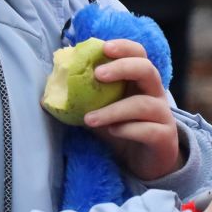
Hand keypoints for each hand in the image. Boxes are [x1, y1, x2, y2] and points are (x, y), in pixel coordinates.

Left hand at [84, 39, 181, 179]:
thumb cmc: (123, 131)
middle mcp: (155, 94)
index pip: (139, 54)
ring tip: (89, 119)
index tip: (104, 47)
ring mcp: (163, 116)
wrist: (145, 163)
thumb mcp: (102, 112)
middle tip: (97, 74)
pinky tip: (112, 132)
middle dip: (123, 67)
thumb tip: (47, 95)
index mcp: (140, 82)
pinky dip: (128, 130)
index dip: (124, 47)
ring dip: (113, 110)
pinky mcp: (165, 138)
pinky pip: (148, 130)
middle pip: (148, 70)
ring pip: (143, 104)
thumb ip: (83, 101)